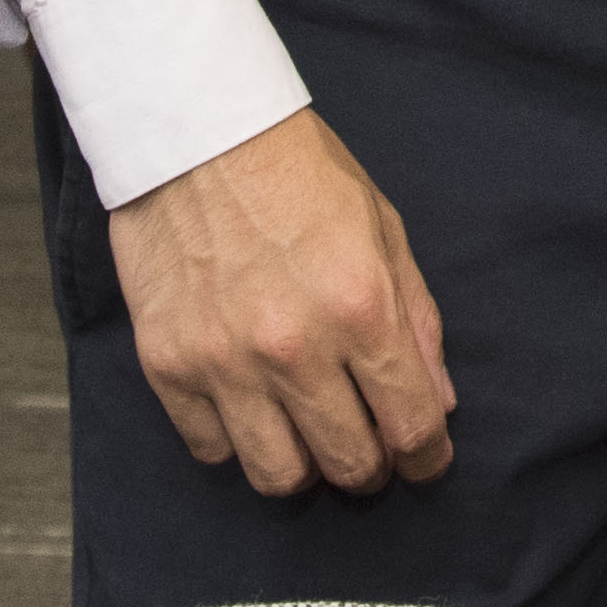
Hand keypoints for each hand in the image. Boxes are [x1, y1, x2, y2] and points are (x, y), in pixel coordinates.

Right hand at [107, 111, 457, 497]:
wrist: (195, 131)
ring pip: (278, 476)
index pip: (412, 426)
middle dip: (371, 466)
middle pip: (349, 466)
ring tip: (306, 431)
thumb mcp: (382, 228)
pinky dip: (236, 440)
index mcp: (361, 306)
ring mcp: (225, 362)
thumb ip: (415, 319)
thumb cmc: (298, 171)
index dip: (428, 457)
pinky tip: (248, 404)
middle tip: (366, 443)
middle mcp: (295, 347)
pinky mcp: (168, 366)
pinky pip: (211, 449)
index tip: (425, 458)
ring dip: (304, 465)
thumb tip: (437, 401)